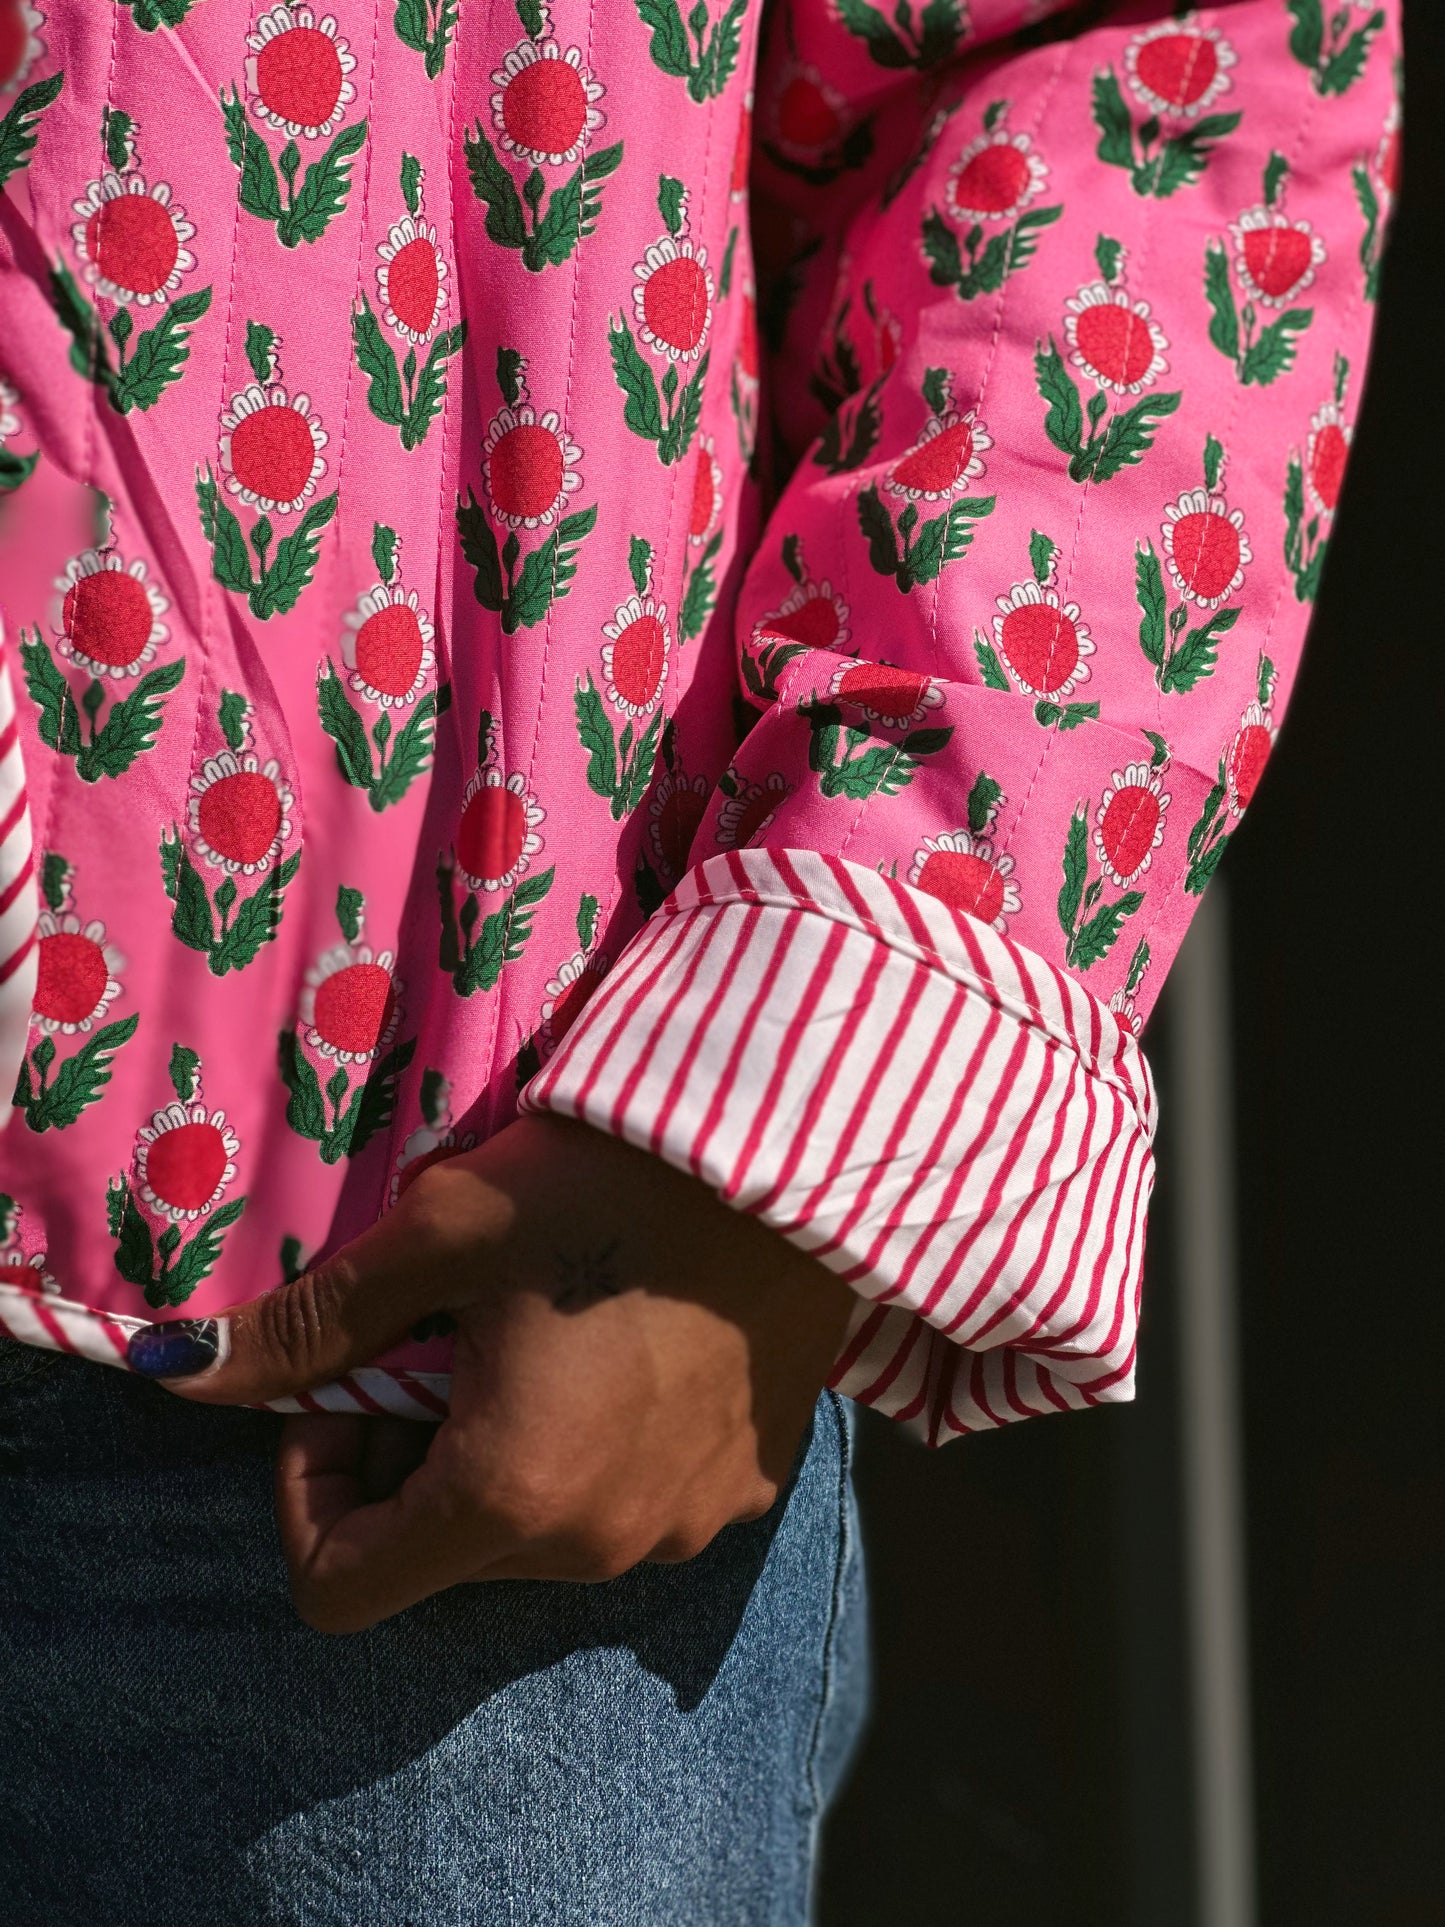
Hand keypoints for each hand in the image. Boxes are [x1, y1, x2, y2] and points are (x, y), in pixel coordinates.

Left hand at [149, 1116, 856, 1631]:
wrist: (796, 1150)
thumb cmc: (605, 1178)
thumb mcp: (439, 1233)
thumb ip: (309, 1325)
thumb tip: (172, 1374)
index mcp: (508, 1495)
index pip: (338, 1588)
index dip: (308, 1492)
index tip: (348, 1389)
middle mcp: (600, 1546)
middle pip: (441, 1554)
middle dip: (410, 1460)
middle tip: (444, 1337)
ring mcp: (685, 1528)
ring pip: (537, 1533)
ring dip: (505, 1454)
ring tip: (542, 1331)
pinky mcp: (746, 1490)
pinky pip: (631, 1507)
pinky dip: (597, 1452)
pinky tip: (625, 1348)